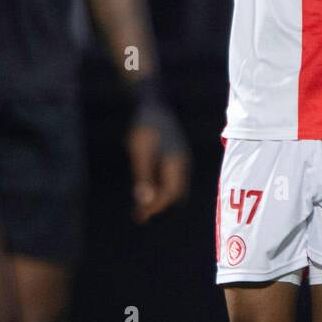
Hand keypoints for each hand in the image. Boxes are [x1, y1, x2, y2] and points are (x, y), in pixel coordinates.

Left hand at [127, 101, 189, 222]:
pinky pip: (169, 179)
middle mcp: (182, 164)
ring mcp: (179, 161)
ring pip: (172, 187)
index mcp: (176, 163)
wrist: (152, 104)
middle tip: (139, 217)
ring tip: (139, 209)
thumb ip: (143, 175)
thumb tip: (144, 199)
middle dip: (158, 206)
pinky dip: (158, 188)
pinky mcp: (173, 158)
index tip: (141, 214)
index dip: (157, 206)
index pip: (171, 193)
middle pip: (175, 193)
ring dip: (157, 198)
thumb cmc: (145, 127)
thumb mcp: (140, 152)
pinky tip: (144, 191)